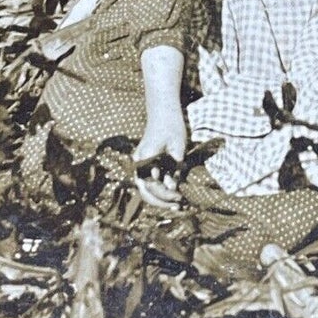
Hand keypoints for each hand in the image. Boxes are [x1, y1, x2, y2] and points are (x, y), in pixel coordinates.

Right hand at [136, 45, 185, 200]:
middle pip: (145, 191)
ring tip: (175, 203)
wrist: (163, 112)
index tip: (179, 197)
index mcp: (145, 158)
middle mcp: (138, 162)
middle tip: (178, 205)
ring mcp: (139, 163)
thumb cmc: (172, 127)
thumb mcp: (177, 148)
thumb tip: (172, 188)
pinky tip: (170, 194)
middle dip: (161, 201)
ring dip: (159, 197)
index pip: (151, 186)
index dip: (165, 195)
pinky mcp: (143, 162)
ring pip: (145, 188)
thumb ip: (173, 169)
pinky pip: (148, 181)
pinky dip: (157, 189)